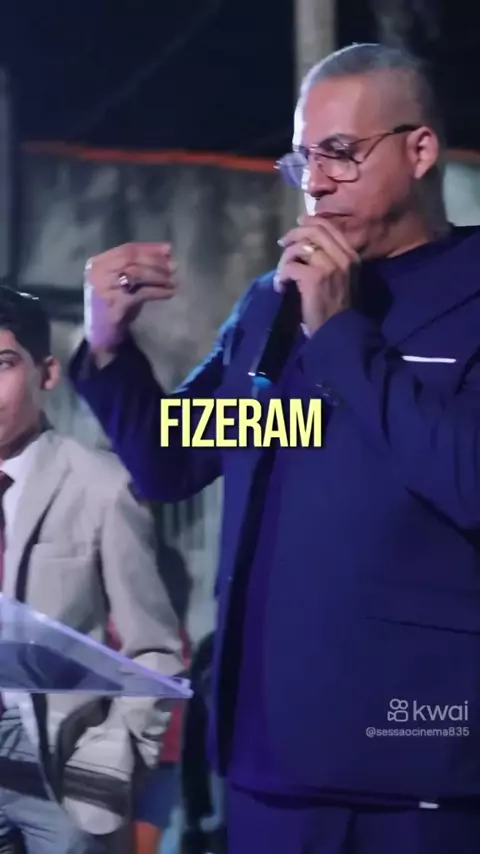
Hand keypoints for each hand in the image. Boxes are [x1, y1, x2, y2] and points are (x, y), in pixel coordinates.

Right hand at [84, 242, 176, 352]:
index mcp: (98, 263)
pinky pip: (143, 293)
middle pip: (132, 259)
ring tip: (173, 280)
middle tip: (174, 266)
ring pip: (138, 274)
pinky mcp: (118, 304)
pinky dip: (159, 292)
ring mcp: (107, 288)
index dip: (150, 248)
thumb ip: (138, 264)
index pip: (127, 249)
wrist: (102, 331)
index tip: (168, 250)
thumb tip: (166, 252)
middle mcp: (99, 273)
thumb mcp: (121, 279)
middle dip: (156, 261)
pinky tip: (170, 293)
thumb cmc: (114, 302)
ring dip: (159, 276)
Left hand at [275, 216, 358, 335]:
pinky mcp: (314, 278)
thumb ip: (331, 258)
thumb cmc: (338, 307)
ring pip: (299, 247)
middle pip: (314, 231)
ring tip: (282, 274)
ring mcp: (329, 266)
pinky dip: (281, 276)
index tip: (298, 223)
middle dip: (294, 234)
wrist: (339, 331)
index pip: (329, 226)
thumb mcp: (342, 277)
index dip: (310, 221)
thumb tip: (308, 241)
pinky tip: (281, 287)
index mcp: (351, 255)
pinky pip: (290, 267)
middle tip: (282, 242)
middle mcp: (343, 257)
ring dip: (285, 259)